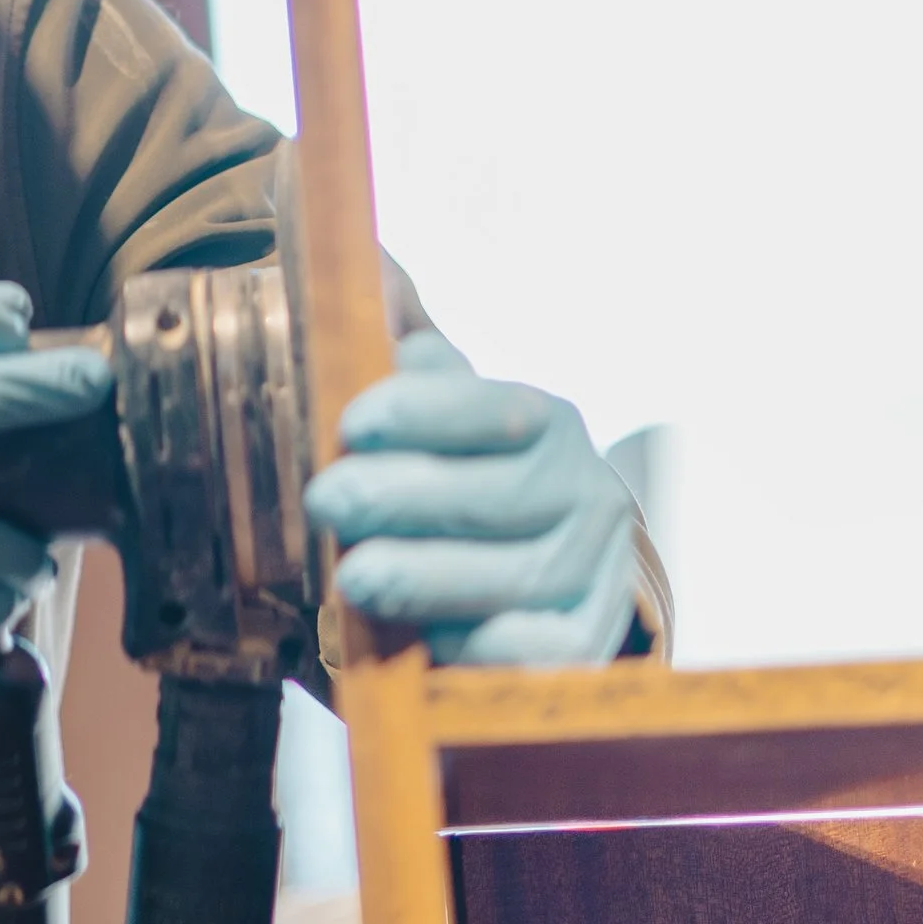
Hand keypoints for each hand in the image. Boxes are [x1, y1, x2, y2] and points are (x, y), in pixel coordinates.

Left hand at [305, 331, 638, 665]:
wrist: (543, 572)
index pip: (497, 406)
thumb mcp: (432, 418)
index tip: (355, 422)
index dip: (428, 411)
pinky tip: (427, 639)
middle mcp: (586, 490)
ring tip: (355, 577)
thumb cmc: (458, 482)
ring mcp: (595, 570)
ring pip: (522, 577)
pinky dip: (486, 645)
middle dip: (407, 498)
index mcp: (545, 423)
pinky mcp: (585, 642)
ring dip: (432, 577)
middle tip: (327, 501)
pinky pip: (542, 651)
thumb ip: (401, 356)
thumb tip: (366, 272)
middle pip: (504, 496)